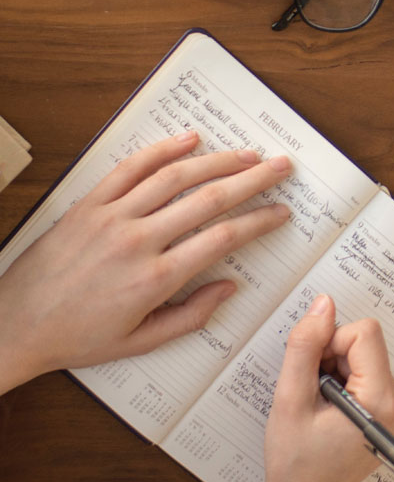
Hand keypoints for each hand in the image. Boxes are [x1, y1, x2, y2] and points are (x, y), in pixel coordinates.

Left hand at [0, 131, 289, 393]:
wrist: (16, 323)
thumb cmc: (78, 336)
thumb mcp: (140, 342)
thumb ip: (191, 316)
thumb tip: (229, 288)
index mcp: (154, 279)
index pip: (222, 238)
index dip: (258, 221)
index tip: (280, 212)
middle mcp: (138, 240)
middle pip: (209, 199)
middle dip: (252, 179)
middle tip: (280, 167)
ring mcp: (112, 216)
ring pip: (175, 177)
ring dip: (217, 161)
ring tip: (247, 153)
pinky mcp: (90, 203)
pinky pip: (131, 167)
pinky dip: (162, 149)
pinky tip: (189, 139)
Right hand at [248, 294, 393, 481]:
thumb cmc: (296, 460)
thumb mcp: (290, 398)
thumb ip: (305, 345)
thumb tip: (324, 304)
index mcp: (384, 402)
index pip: (364, 333)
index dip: (330, 344)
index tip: (315, 374)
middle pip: (366, 342)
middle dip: (333, 358)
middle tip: (316, 395)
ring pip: (366, 354)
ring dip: (338, 369)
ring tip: (323, 406)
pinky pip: (371, 369)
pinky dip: (348, 380)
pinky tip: (334, 409)